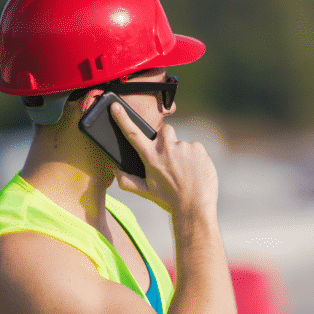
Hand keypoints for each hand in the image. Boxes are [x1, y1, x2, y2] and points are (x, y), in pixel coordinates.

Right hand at [110, 102, 218, 218]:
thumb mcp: (146, 192)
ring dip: (181, 153)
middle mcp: (166, 148)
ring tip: (184, 172)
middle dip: (165, 140)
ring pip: (181, 143)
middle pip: (164, 131)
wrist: (194, 207)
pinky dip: (195, 158)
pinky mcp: (198, 148)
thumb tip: (116, 171)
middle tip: (169, 158)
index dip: (122, 119)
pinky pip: (194, 148)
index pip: (133, 133)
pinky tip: (195, 171)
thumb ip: (127, 181)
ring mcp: (183, 147)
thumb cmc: (169, 200)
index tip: (115, 106)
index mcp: (150, 157)